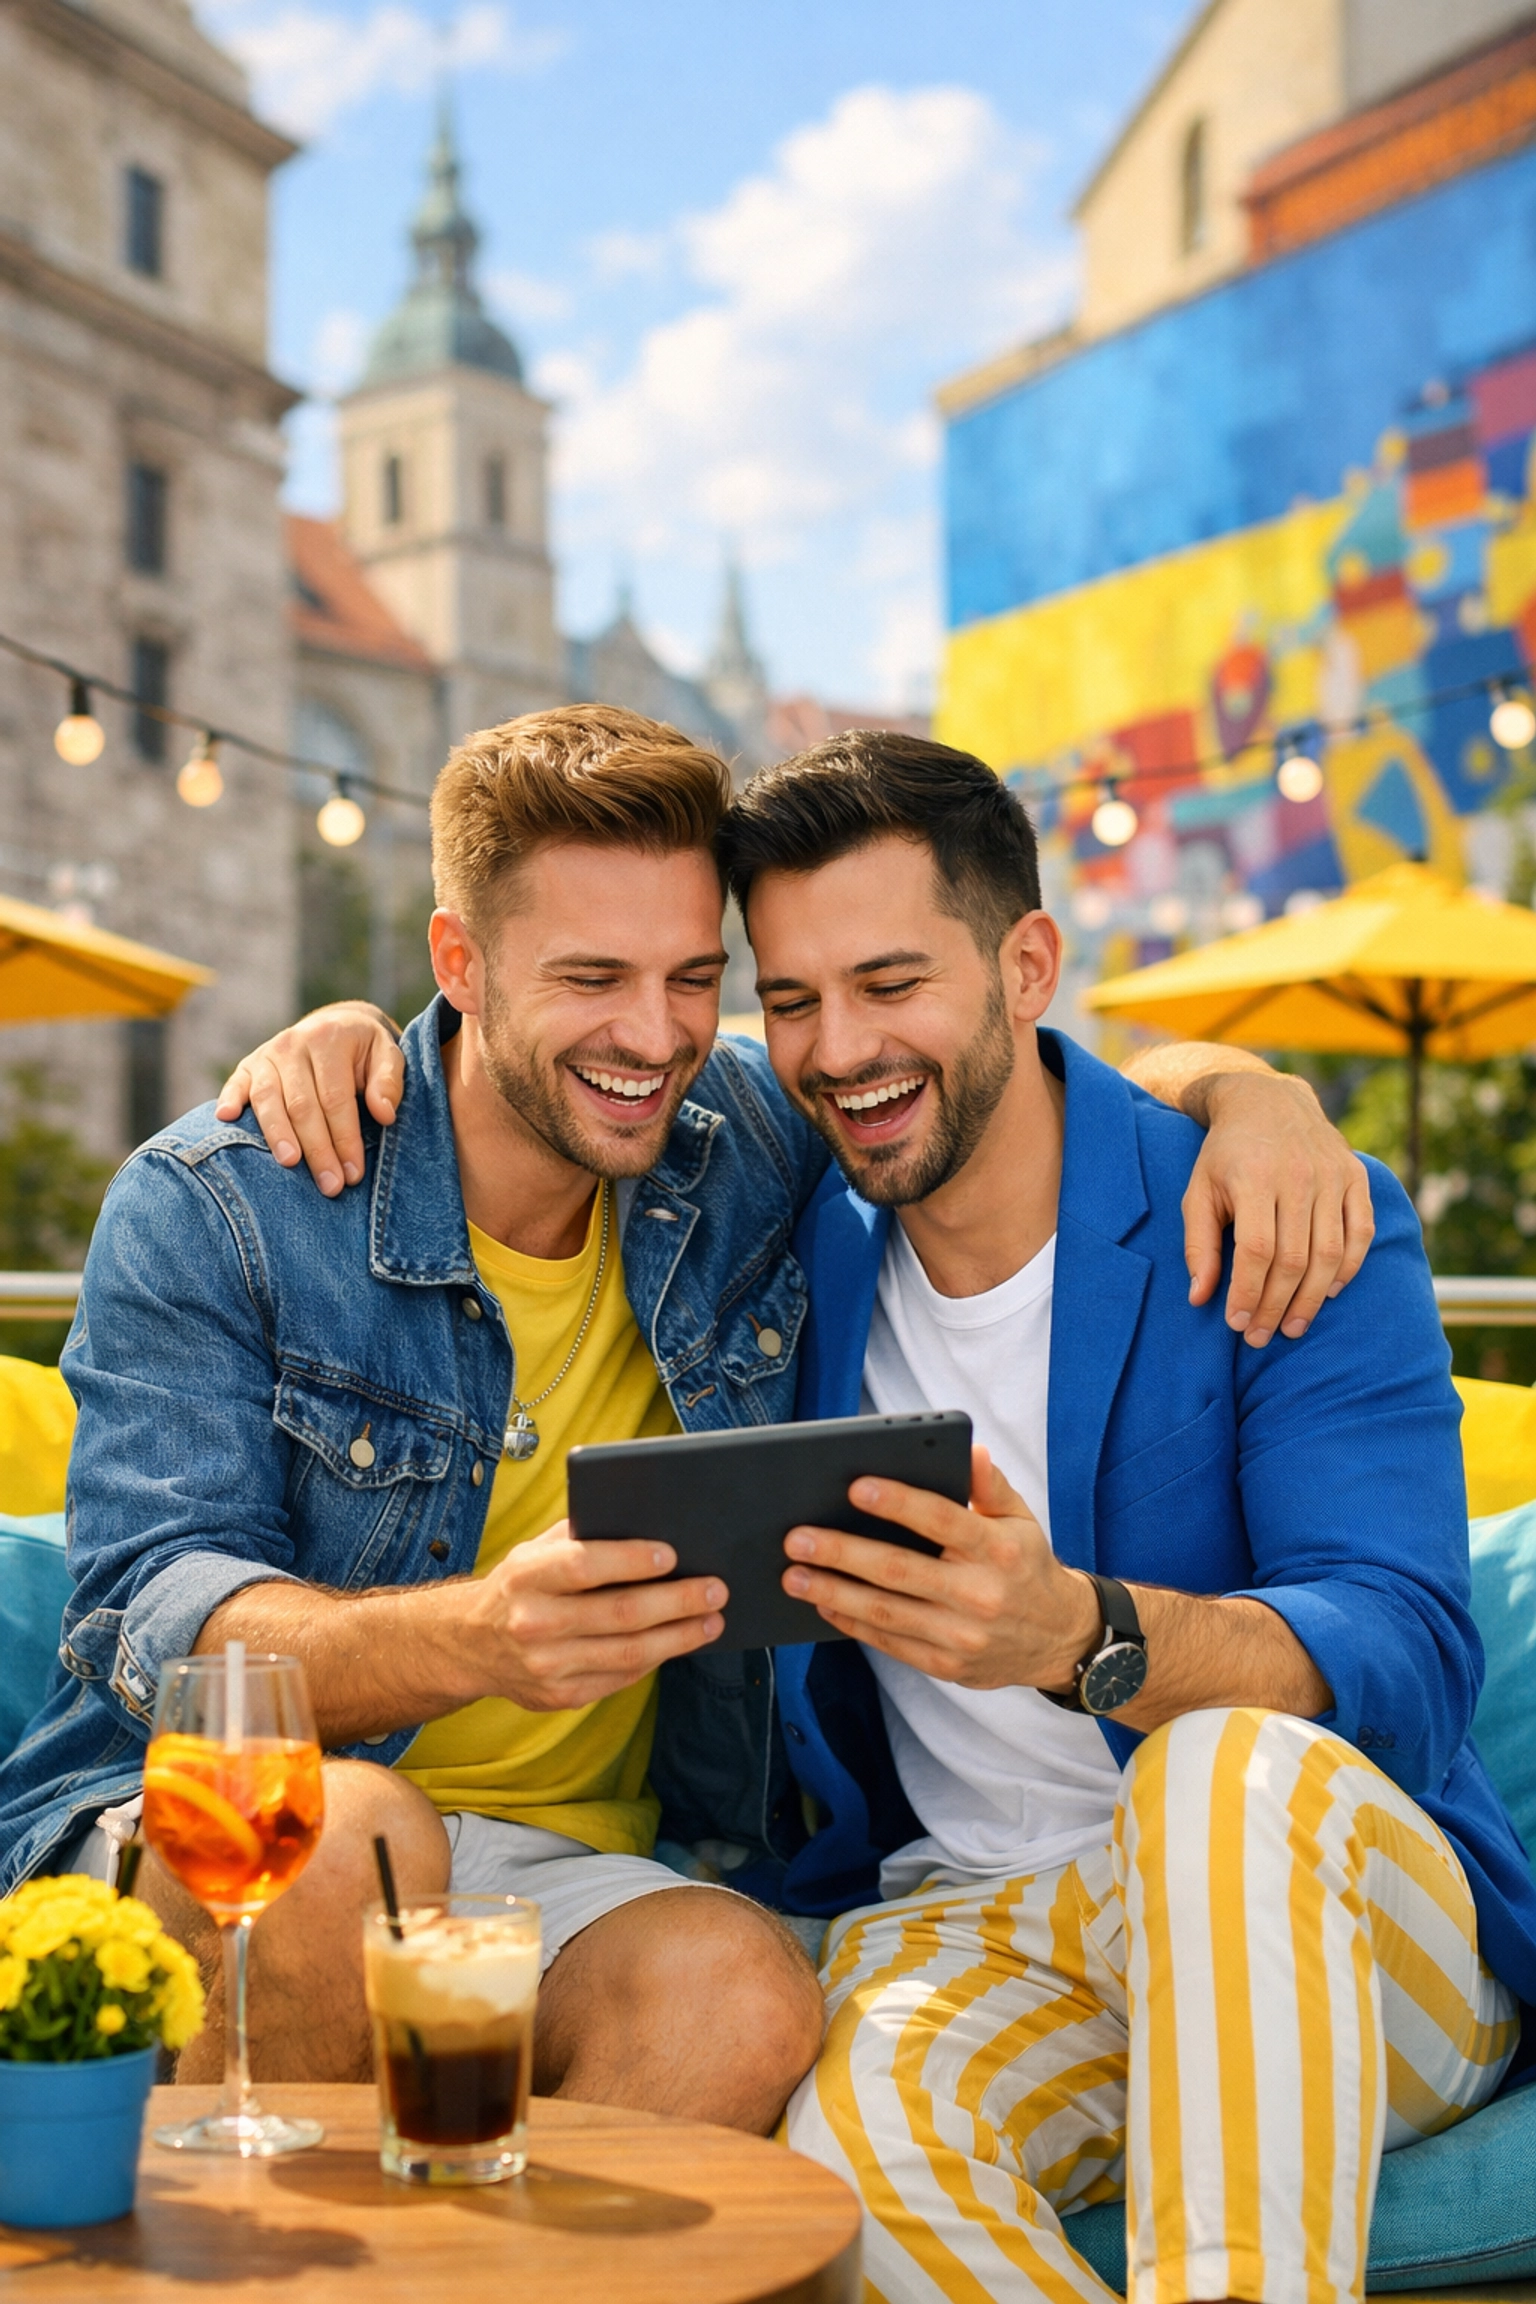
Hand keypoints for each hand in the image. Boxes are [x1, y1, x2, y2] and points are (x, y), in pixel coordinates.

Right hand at [215, 1003, 405, 1196]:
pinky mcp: (248, 1065)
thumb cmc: (364, 1051)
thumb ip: (389, 1081)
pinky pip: (235, 1084)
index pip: (336, 1098)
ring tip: (290, 1163)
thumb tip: (384, 1114)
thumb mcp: (388, 1054)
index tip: (353, 1173)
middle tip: (330, 1185)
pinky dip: (229, 1099)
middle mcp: (294, 1044)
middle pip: (302, 1104)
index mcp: (329, 1040)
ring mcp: (267, 1054)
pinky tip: (226, 1119)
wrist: (335, 1026)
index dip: (344, 1138)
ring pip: (268, 1099)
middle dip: (317, 1149)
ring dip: (277, 1134)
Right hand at [462, 1523, 726, 1711]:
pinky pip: (620, 1678)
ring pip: (628, 1653)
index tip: (672, 1555)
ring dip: (679, 1637)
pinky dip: (655, 1659)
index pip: (585, 1566)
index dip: (631, 1560)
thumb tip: (646, 1521)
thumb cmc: (518, 1585)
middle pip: (620, 1614)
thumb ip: (580, 1534)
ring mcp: (546, 1666)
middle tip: (715, 1589)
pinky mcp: (560, 1696)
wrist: (469, 1644)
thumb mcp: (534, 1549)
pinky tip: (678, 1643)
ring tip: (711, 1620)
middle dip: (677, 1601)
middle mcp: (533, 1623)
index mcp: (526, 1576)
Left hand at [781, 1447, 1098, 1687]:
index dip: (898, 1503)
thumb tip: (969, 1450)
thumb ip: (990, 1485)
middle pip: (898, 1570)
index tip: (855, 1487)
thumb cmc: (1026, 1565)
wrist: (1058, 1638)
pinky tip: (824, 1604)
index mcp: (998, 1549)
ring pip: (885, 1611)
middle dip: (841, 1552)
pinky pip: (889, 1642)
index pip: (941, 1520)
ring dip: (832, 1592)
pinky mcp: (946, 1665)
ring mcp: (961, 1635)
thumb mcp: (1020, 1518)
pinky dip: (852, 1623)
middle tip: (797, 1538)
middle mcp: (979, 1594)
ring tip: (793, 1576)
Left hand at [1184, 1070, 1373, 1347]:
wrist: (1268, 1102)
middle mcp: (1298, 1175)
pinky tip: (1329, 1291)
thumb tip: (1199, 1298)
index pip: (1256, 1250)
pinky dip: (1349, 1267)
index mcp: (1254, 1177)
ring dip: (1312, 1298)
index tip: (1236, 1324)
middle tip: (1262, 1336)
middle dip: (1276, 1305)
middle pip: (1294, 1258)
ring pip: (1329, 1252)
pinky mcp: (1356, 1176)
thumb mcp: (1198, 1192)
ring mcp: (1332, 1175)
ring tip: (1292, 1326)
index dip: (1247, 1292)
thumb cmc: (1226, 1156)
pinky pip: (1361, 1232)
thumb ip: (1198, 1245)